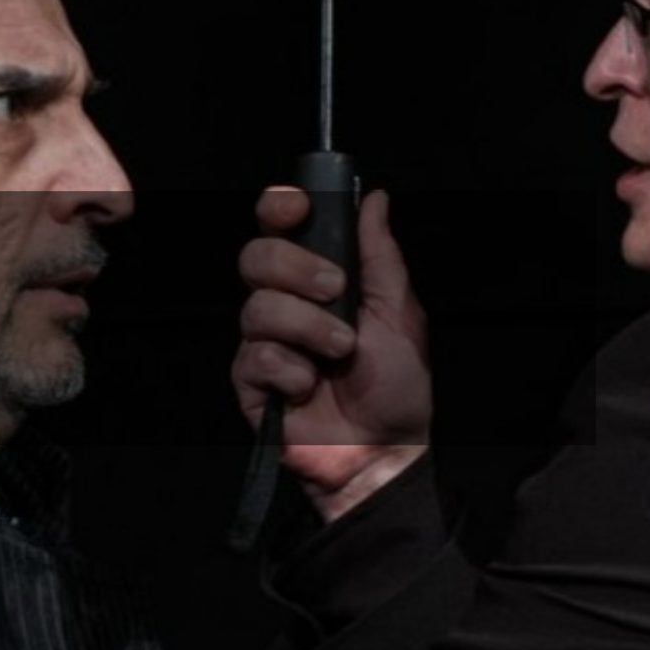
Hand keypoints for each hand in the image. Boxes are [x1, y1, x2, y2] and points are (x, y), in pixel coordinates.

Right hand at [233, 187, 431, 521]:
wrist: (384, 452)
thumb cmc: (397, 386)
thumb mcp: (399, 312)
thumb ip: (381, 255)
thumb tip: (376, 198)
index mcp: (318, 279)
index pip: (280, 227)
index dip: (280, 207)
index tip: (298, 206)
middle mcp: (285, 304)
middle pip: (256, 255)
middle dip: (295, 267)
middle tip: (335, 290)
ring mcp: (264, 342)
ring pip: (257, 306)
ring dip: (307, 327)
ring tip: (339, 352)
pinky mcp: (250, 382)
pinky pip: (255, 356)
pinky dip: (291, 371)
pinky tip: (309, 387)